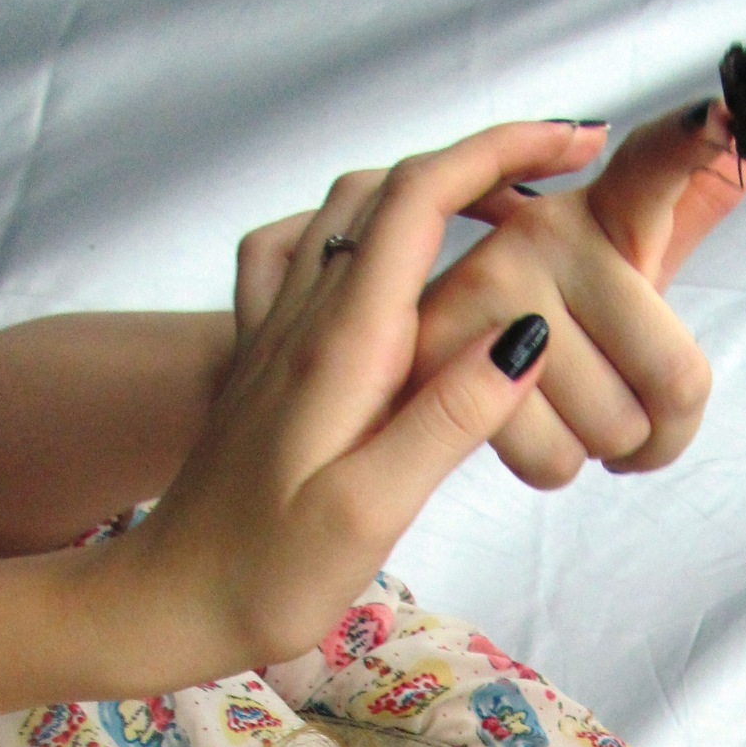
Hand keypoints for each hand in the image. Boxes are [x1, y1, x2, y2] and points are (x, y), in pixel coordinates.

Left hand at [124, 122, 602, 682]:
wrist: (168, 602)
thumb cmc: (269, 574)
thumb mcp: (370, 509)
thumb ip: (450, 417)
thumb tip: (527, 333)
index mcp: (341, 343)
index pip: (422, 198)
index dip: (502, 152)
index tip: (578, 145)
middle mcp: (304, 317)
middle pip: (391, 187)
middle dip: (480, 160)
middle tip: (560, 176)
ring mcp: (276, 333)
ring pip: (347, 212)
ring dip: (424, 190)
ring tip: (496, 216)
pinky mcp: (263, 362)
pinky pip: (297, 256)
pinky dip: (349, 228)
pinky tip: (372, 257)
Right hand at [414, 102, 745, 485]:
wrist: (448, 348)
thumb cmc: (564, 308)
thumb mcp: (631, 256)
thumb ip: (688, 204)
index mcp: (608, 207)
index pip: (659, 164)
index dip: (694, 141)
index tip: (725, 115)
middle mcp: (546, 233)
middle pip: (674, 382)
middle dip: (660, 427)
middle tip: (625, 408)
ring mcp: (490, 288)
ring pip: (614, 432)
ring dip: (603, 448)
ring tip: (571, 409)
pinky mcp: (443, 354)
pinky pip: (554, 461)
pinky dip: (554, 463)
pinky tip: (532, 423)